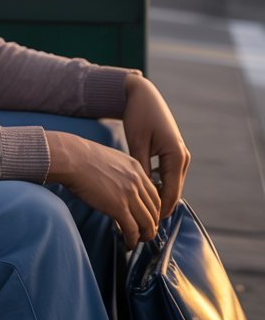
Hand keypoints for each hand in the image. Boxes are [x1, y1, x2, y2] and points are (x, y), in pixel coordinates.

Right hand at [45, 131, 160, 248]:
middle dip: (152, 225)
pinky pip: (133, 229)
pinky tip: (129, 244)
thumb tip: (120, 187)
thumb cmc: (83, 158)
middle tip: (146, 233)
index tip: (149, 218)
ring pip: (147, 222)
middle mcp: (137, 181)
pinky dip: (133, 240)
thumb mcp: (111, 159)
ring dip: (145, 235)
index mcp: (136, 168)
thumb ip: (122, 173)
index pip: (155, 195)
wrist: (72, 158)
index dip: (154, 211)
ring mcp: (129, 194)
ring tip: (138, 241)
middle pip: (154, 210)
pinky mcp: (119, 207)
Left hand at [123, 73, 190, 219]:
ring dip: (157, 197)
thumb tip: (140, 195)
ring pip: (170, 185)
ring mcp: (179, 154)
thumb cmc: (138, 115)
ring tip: (139, 211)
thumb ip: (141, 169)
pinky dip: (157, 185)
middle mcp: (182, 157)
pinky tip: (141, 191)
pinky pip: (167, 175)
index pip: (170, 194)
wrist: (142, 93)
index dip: (158, 212)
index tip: (143, 226)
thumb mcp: (136, 143)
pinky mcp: (173, 152)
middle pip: (173, 192)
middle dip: (158, 209)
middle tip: (140, 224)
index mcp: (176, 156)